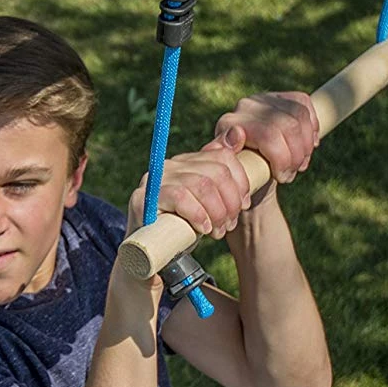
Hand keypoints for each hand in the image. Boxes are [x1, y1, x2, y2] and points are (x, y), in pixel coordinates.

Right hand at [129, 126, 251, 240]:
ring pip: (201, 184)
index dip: (240, 182)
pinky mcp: (144, 197)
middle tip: (229, 225)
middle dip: (230, 202)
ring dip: (217, 212)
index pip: (223, 156)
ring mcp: (156, 179)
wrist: (152, 253)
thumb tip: (238, 132)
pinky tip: (203, 229)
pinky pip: (180, 197)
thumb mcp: (211, 202)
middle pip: (216, 172)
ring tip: (217, 232)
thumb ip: (225, 174)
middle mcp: (171, 164)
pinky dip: (198, 215)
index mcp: (189, 161)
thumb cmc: (185, 226)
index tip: (243, 206)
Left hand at [214, 92, 318, 184]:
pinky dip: (311, 129)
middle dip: (295, 156)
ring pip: (299, 117)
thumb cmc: (242, 173)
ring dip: (305, 147)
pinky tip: (308, 147)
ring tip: (299, 166)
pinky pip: (305, 105)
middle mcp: (246, 106)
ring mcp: (264, 99)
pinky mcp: (282, 96)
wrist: (250, 165)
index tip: (282, 178)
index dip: (282, 159)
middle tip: (291, 175)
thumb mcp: (235, 173)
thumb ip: (229, 155)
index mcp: (229, 123)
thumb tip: (235, 135)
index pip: (268, 134)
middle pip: (288, 126)